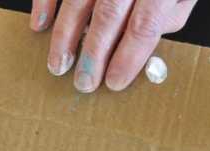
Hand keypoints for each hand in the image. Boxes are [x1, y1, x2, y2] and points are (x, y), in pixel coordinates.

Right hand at [30, 0, 197, 92]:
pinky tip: (40, 24)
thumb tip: (141, 47)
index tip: (113, 83)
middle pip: (109, 13)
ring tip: (58, 65)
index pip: (145, 24)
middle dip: (93, 54)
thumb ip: (169, 14)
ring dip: (65, 34)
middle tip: (82, 83)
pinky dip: (46, 0)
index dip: (128, 57)